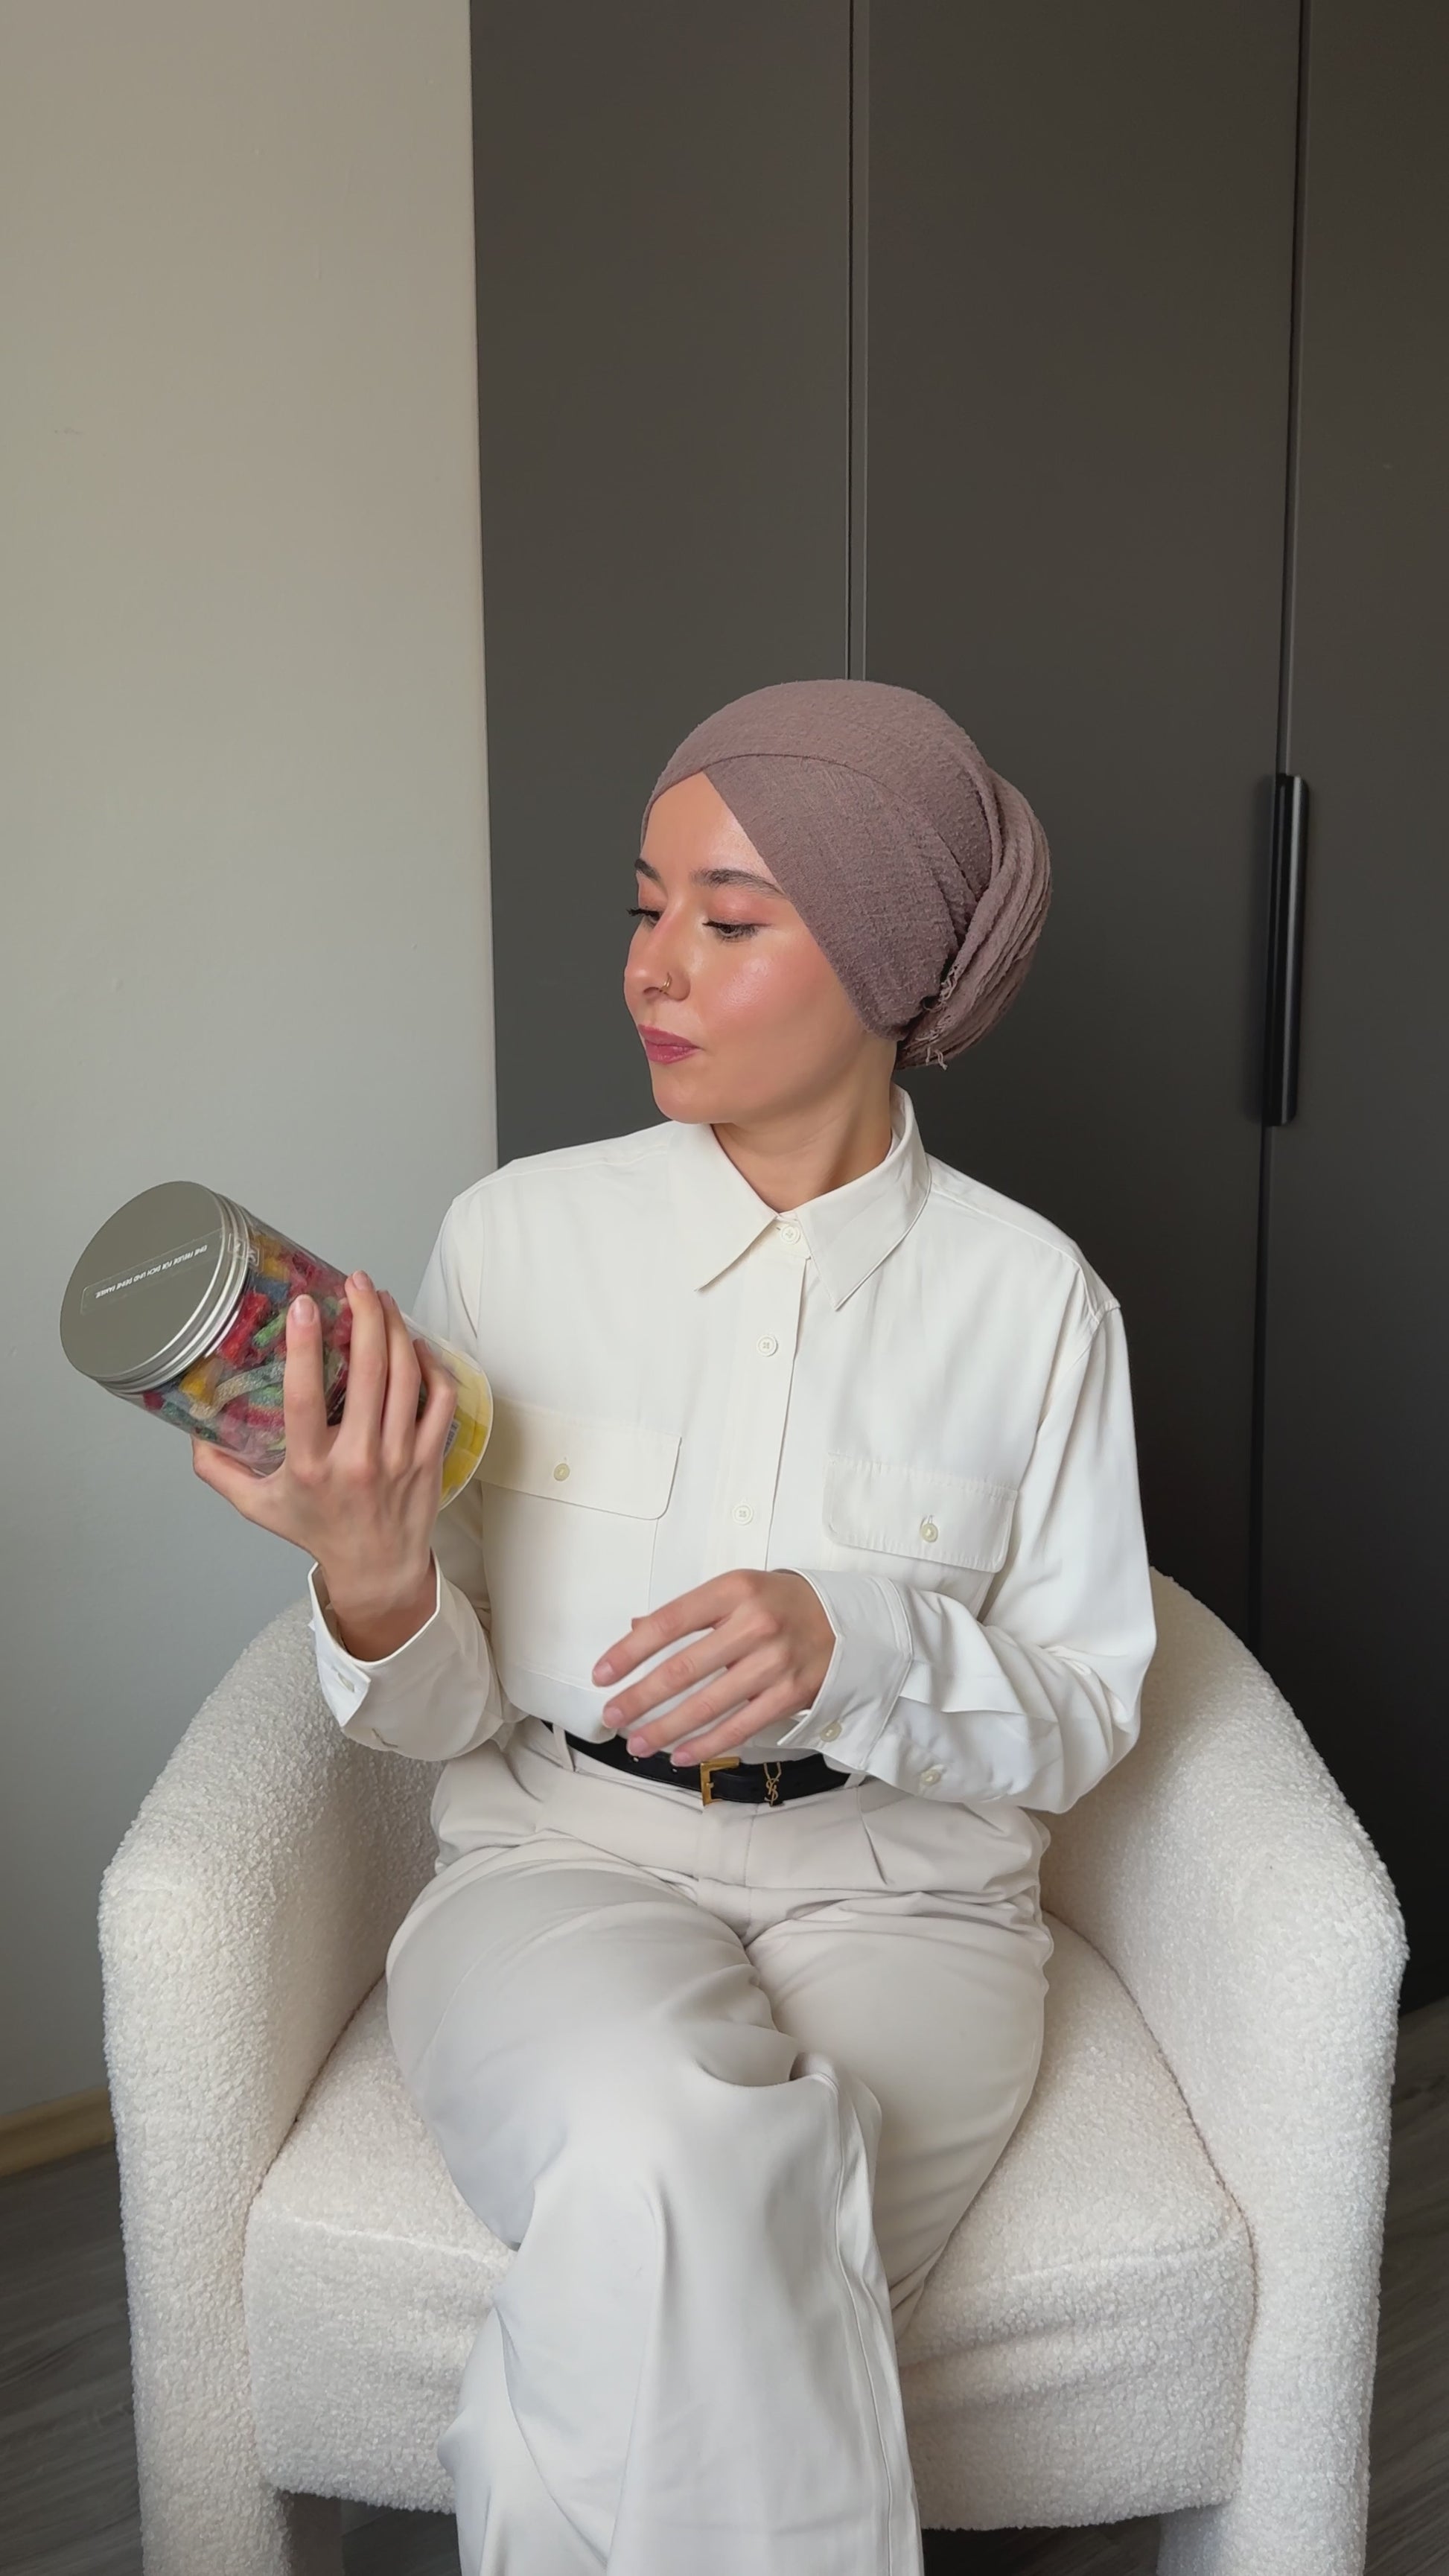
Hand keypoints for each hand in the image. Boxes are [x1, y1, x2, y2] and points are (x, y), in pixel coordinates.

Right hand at [188, 1271, 454, 1638]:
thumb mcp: (258, 1506)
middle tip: (355, 1282)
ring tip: (380, 1299)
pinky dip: (431, 1364)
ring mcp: (399, 1456)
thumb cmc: (316, 1531)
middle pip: (368, 1372)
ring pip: (406, 1377)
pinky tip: (414, 1343)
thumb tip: (191, 1431)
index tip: (306, 1304)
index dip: (306, 1346)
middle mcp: (356, 1458)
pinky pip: (439, 1399)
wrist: (376, 1569)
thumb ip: (219, 1470)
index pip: (305, 1396)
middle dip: (364, 1316)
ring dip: (396, 1329)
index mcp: (310, 1466)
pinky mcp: (429, 1456)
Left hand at [592, 1570, 836, 1762]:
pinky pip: (740, 1727)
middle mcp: (755, 1624)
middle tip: (611, 1715)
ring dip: (666, 1729)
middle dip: (640, 1697)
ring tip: (636, 1742)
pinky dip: (706, 1745)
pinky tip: (679, 1755)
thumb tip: (635, 1628)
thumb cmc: (783, 1604)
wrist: (852, 1621)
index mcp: (734, 1590)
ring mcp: (775, 1662)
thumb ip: (689, 1611)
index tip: (602, 1674)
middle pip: (683, 1669)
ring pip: (708, 1705)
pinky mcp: (792, 1694)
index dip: (630, 1651)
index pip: (669, 1622)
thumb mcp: (738, 1591)